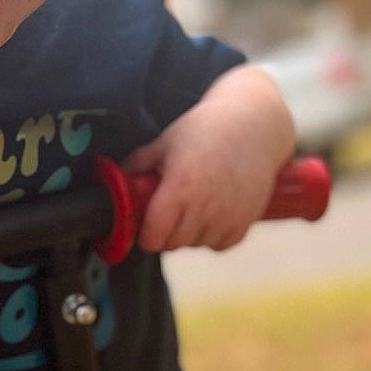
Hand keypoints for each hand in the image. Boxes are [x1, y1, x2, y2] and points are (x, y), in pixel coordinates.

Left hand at [125, 66, 294, 252]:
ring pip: (196, 244)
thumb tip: (116, 180)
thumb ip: (138, 165)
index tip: (145, 225)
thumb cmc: (208, 130)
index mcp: (180, 188)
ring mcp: (227, 217)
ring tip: (193, 207)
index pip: (153, 237)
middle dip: (165, 233)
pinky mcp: (245, 222)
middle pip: (173, 244)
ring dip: (190, 233)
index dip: (145, 234)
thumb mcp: (166, 142)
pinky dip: (214, 235)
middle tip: (167, 212)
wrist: (254, 126)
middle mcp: (204, 207)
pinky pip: (221, 244)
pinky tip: (213, 213)